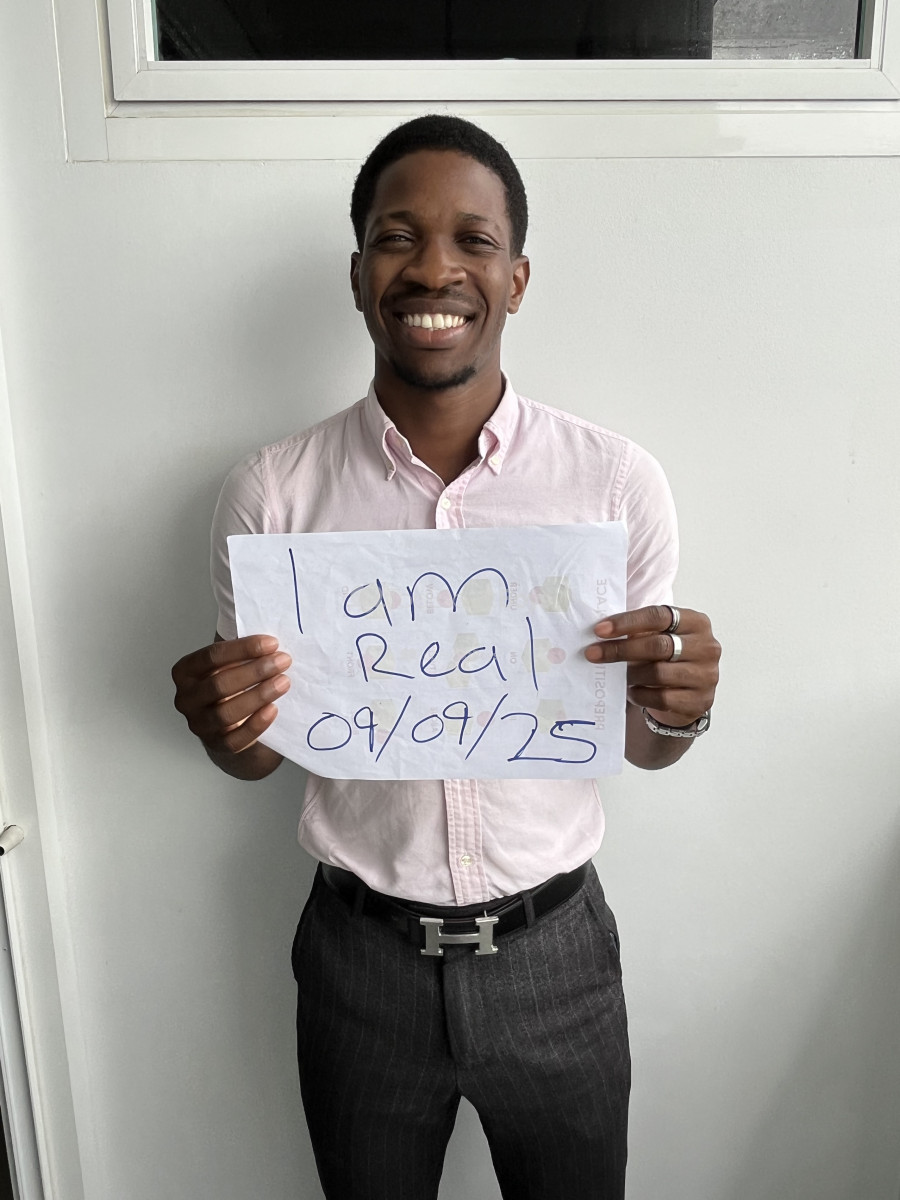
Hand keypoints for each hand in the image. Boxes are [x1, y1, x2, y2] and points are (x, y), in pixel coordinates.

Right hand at [172, 635, 291, 756]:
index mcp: (185, 672)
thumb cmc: (232, 686)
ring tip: (284, 683)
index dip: (243, 649)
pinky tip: (273, 710)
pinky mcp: (217, 746)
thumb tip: (265, 628)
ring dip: (258, 695)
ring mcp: (199, 725)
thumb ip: (239, 649)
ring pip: (226, 712)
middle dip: (254, 671)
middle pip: (218, 684)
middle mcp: (186, 699)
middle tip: (283, 661)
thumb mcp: (230, 664)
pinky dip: (256, 724)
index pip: (211, 657)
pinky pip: (235, 739)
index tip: (272, 643)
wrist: (233, 727)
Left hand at [585, 605, 719, 725]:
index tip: (599, 630)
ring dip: (631, 674)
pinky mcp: (699, 701)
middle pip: (658, 645)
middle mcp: (706, 646)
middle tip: (592, 653)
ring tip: (619, 676)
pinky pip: (662, 698)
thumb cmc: (667, 659)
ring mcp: (706, 675)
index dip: (626, 622)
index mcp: (696, 622)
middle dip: (620, 649)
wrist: (687, 695)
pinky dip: (640, 694)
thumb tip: (600, 631)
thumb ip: (639, 631)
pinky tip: (632, 691)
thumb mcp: (659, 638)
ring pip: (658, 673)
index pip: (659, 616)